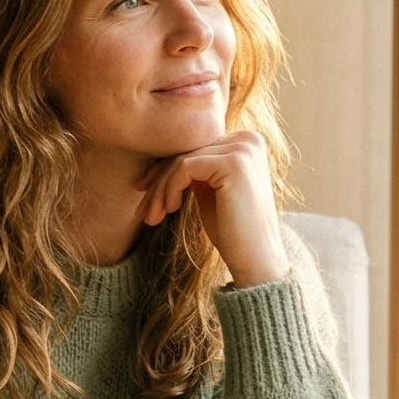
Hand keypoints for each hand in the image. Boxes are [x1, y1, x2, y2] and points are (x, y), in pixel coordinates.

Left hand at [137, 128, 288, 285]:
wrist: (256, 258)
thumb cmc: (231, 229)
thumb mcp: (209, 190)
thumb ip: (194, 169)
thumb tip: (158, 160)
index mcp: (245, 142)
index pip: (194, 149)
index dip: (164, 171)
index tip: (144, 193)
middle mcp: (247, 139)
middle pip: (186, 153)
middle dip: (158, 183)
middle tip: (142, 211)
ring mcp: (243, 149)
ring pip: (181, 161)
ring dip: (160, 190)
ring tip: (152, 217)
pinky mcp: (233, 163)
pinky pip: (184, 167)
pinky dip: (170, 189)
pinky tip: (170, 209)